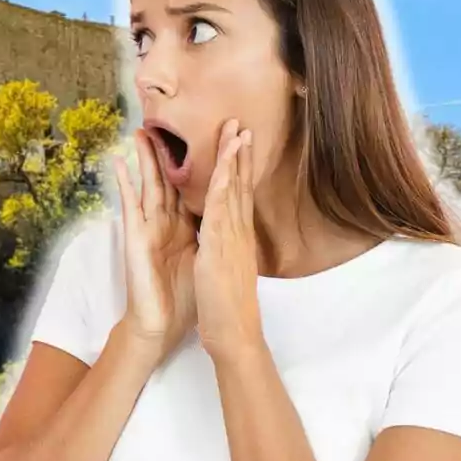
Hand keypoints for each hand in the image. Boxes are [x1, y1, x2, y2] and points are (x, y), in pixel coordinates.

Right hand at [111, 128, 198, 356]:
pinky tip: (119, 162)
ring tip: (142, 130)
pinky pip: (129, 205)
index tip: (216, 138)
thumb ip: (211, 237)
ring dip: (146, 157)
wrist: (162, 324)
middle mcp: (167, 222)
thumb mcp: (207, 260)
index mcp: (187, 226)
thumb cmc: (185, 297)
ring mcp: (149, 228)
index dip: (205, 162)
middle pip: (171, 179)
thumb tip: (231, 222)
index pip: (197, 187)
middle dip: (172, 151)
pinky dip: (124, 182)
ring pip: (149, 184)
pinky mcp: (135, 237)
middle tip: (171, 121)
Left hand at [195, 119, 263, 366]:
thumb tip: (225, 239)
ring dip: (233, 159)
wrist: (234, 336)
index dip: (239, 168)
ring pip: (233, 190)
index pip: (239, 195)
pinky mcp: (219, 247)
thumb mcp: (227, 271)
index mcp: (238, 238)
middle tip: (241, 123)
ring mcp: (231, 238)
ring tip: (235, 130)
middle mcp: (238, 233)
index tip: (240, 143)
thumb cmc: (228, 308)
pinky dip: (222, 184)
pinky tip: (222, 164)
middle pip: (239, 185)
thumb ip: (229, 251)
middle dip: (239, 154)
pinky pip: (220, 209)